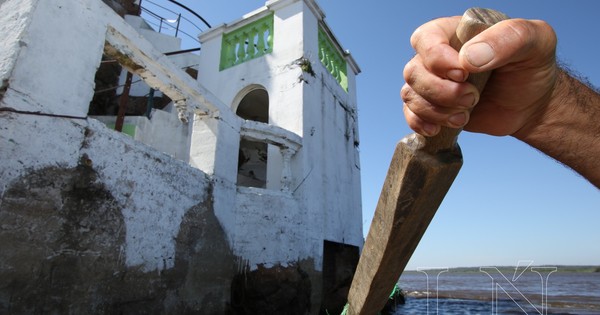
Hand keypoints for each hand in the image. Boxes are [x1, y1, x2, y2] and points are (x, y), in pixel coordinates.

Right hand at [401, 16, 557, 137]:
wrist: (534, 103)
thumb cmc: (533, 67)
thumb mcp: (536, 40)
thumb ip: (508, 38)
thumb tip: (469, 59)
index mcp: (456, 32)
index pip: (426, 39)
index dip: (437, 58)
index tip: (463, 73)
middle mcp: (439, 56)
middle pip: (414, 71)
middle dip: (441, 91)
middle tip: (473, 98)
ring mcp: (433, 82)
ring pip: (410, 94)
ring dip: (435, 110)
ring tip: (464, 116)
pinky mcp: (433, 107)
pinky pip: (411, 114)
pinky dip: (420, 123)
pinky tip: (438, 128)